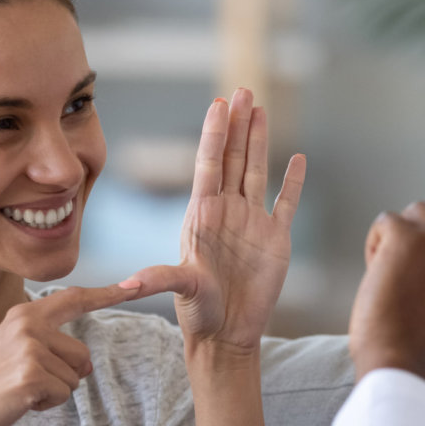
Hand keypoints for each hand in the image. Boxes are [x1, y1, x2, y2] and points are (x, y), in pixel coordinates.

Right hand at [0, 283, 138, 425]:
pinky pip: (64, 394)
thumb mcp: (9, 352)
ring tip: (18, 392)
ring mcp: (29, 348)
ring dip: (53, 392)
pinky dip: (46, 405)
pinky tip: (18, 402)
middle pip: (82, 354)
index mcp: (22, 314)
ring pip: (75, 378)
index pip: (73, 299)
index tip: (135, 285)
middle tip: (25, 383)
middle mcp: (27, 325)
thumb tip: (86, 364)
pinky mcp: (31, 374)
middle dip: (65, 376)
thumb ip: (46, 346)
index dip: (106, 294)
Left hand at [124, 88, 305, 354]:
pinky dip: (293, 182)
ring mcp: (252, 222)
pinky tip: (298, 158)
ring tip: (260, 108)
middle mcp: (227, 211)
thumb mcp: (179, 291)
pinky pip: (286, 203)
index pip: (208, 164)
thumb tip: (126, 283)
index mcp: (202, 215)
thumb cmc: (198, 313)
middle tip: (242, 90)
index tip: (218, 104)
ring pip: (256, 170)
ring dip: (259, 140)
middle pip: (232, 157)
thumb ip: (158, 280)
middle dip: (237, 124)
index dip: (214, 134)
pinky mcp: (276, 239)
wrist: (227, 335)